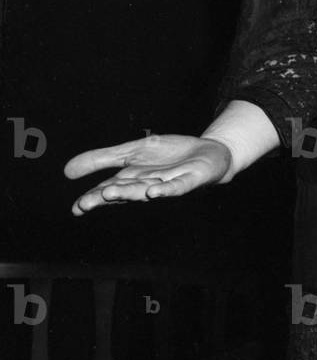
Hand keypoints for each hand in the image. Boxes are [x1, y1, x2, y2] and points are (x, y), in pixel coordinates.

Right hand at [64, 134, 231, 215]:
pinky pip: (176, 187)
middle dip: (106, 197)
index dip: (92, 199)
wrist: (208, 153)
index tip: (76, 208)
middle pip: (125, 192)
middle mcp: (147, 186)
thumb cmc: (170, 156)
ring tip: (110, 192)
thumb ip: (103, 159)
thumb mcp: (133, 152)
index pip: (108, 192)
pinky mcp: (189, 180)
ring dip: (130, 192)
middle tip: (87, 202)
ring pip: (146, 190)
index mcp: (132, 181)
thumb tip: (66, 171)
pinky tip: (153, 191)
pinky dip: (165, 190)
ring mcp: (168, 184)